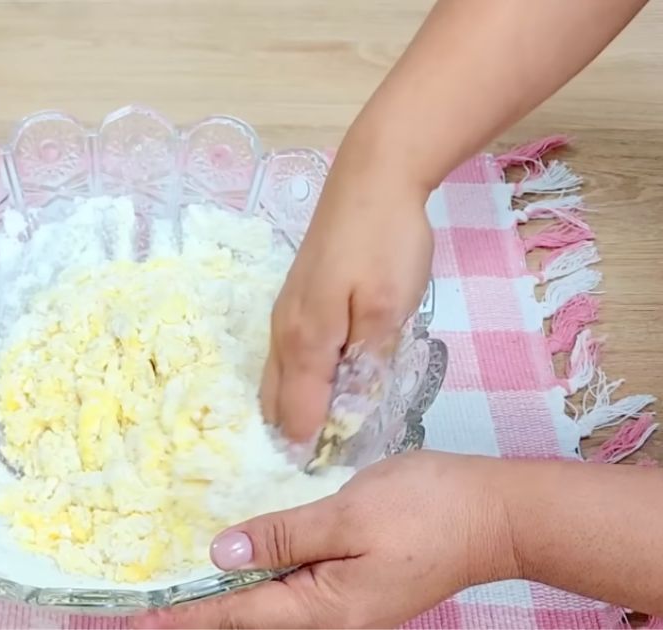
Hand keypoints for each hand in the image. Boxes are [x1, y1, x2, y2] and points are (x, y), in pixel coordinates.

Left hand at [133, 451, 519, 628]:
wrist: (496, 515)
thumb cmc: (427, 510)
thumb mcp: (347, 516)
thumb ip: (283, 538)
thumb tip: (222, 557)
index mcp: (324, 608)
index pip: (236, 615)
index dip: (185, 615)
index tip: (140, 619)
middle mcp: (330, 618)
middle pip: (249, 618)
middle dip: (200, 610)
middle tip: (148, 604)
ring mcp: (344, 606)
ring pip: (269, 606)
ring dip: (226, 596)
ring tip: (181, 586)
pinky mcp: (354, 587)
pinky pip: (292, 590)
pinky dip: (259, 580)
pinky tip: (241, 563)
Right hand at [262, 158, 432, 441]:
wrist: (373, 178)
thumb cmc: (384, 243)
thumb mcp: (386, 309)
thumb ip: (365, 364)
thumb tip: (346, 410)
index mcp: (304, 342)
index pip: (297, 416)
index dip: (310, 451)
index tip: (324, 483)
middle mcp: (284, 334)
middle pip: (276, 403)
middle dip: (294, 437)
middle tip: (321, 468)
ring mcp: (286, 316)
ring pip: (280, 381)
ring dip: (295, 411)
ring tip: (321, 440)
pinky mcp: (298, 301)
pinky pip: (290, 359)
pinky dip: (300, 385)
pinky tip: (323, 390)